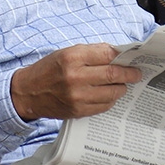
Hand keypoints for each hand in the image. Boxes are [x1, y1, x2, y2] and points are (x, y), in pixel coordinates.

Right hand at [10, 43, 141, 121]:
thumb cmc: (49, 69)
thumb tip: (117, 54)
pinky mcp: (78, 111)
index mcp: (73, 57)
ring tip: (122, 85)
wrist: (28, 92)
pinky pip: (103, 106)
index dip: (123, 57)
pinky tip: (109, 95)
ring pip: (112, 93)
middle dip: (129, 74)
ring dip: (121, 88)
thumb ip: (92, 53)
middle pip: (113, 75)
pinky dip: (110, 100)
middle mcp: (75, 77)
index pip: (108, 55)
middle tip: (136, 74)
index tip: (131, 59)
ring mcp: (77, 96)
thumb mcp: (67, 53)